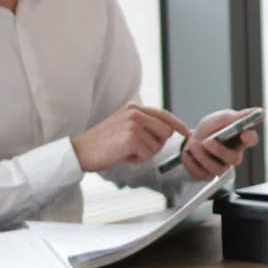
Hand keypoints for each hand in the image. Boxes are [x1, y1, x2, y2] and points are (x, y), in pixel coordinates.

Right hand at [72, 103, 189, 172]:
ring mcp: (133, 124)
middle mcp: (135, 112)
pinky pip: (148, 154)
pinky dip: (137, 159)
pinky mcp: (132, 137)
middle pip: (166, 131)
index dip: (178, 125)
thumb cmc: (103, 143)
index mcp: (133, 107)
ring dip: (144, 153)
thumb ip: (144, 124)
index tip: (187, 132)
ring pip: (157, 145)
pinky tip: (122, 155)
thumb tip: (167, 131)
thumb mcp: (124, 126)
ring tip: (125, 150)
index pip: (164, 115)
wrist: (80, 151)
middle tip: (135, 147)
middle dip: (155, 144)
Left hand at [177, 109, 261, 180]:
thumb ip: (235, 117)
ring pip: (217, 168)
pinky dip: (192, 163)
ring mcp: (221, 167)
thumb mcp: (219, 119)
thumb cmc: (208, 130)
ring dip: (202, 156)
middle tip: (207, 141)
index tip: (244, 133)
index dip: (250, 138)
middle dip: (220, 150)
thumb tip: (259, 110)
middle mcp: (232, 155)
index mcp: (238, 140)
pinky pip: (202, 174)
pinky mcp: (208, 175)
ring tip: (193, 145)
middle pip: (235, 159)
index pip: (251, 140)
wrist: (188, 141)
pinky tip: (186, 155)